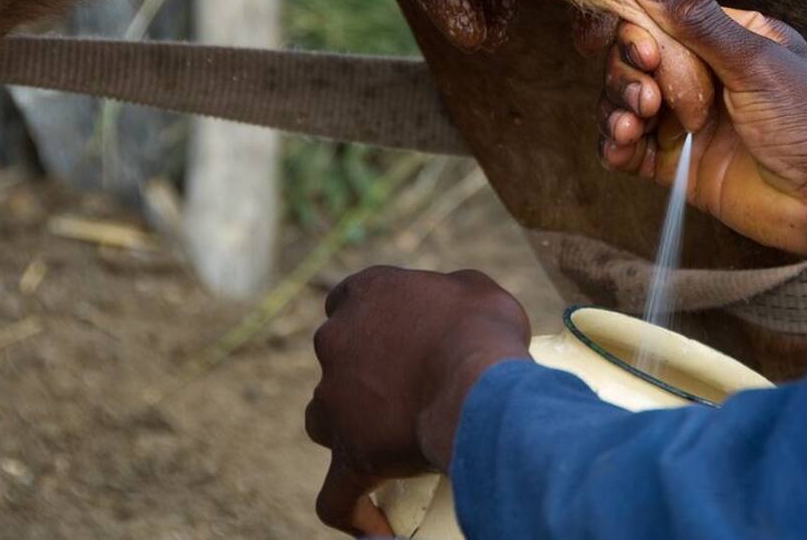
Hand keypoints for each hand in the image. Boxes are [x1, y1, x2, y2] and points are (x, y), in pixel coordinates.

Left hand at [305, 266, 530, 534]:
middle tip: (405, 390)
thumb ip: (452, 292)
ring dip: (346, 430)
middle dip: (360, 374)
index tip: (393, 333)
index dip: (367, 317)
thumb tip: (456, 308)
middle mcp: (337, 341)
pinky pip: (336, 496)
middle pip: (336, 359)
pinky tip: (373, 527)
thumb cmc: (483, 330)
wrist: (478, 384)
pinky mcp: (348, 454)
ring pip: (323, 420)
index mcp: (367, 293)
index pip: (347, 298)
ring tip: (385, 446)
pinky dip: (352, 511)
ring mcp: (334, 401)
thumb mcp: (477, 290)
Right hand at [599, 0, 806, 277]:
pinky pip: (628, 148)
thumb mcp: (759, 62)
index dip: (635, 28)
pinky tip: (623, 143)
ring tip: (635, 122)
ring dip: (616, 105)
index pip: (660, 18)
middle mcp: (702, 76)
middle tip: (648, 96)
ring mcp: (688, 121)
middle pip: (633, 59)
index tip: (641, 50)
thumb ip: (698, 23)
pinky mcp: (677, 166)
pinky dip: (615, 144)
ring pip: (624, 100)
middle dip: (625, 72)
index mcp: (726, 39)